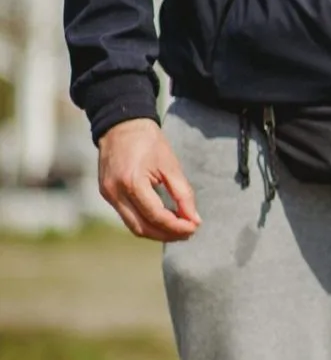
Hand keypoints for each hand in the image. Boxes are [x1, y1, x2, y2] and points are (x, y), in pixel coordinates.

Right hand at [97, 118, 200, 241]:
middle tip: (189, 233)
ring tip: (179, 230)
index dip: (177, 226)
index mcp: (131, 183)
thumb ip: (183, 194)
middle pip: (142, 228)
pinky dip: (146, 222)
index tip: (195, 227)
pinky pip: (127, 217)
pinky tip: (164, 220)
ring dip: (157, 232)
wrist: (122, 125)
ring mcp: (108, 195)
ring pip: (133, 226)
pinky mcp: (107, 194)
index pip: (156, 216)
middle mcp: (115, 192)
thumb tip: (194, 220)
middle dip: (167, 234)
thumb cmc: (149, 142)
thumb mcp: (171, 165)